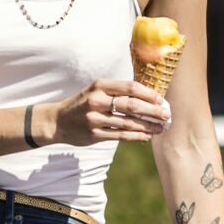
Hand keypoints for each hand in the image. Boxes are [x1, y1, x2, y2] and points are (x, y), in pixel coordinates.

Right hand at [47, 78, 170, 145]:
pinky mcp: (94, 134)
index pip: (130, 87)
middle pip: (132, 105)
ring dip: (147, 126)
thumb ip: (116, 92)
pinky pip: (120, 136)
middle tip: (166, 115)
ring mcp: (94, 119)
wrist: (57, 121)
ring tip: (160, 128)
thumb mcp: (95, 91)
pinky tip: (146, 136)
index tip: (161, 100)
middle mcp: (96, 101)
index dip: (148, 94)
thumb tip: (148, 98)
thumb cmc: (82, 104)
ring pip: (128, 123)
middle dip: (152, 111)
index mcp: (99, 86)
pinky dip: (136, 136)